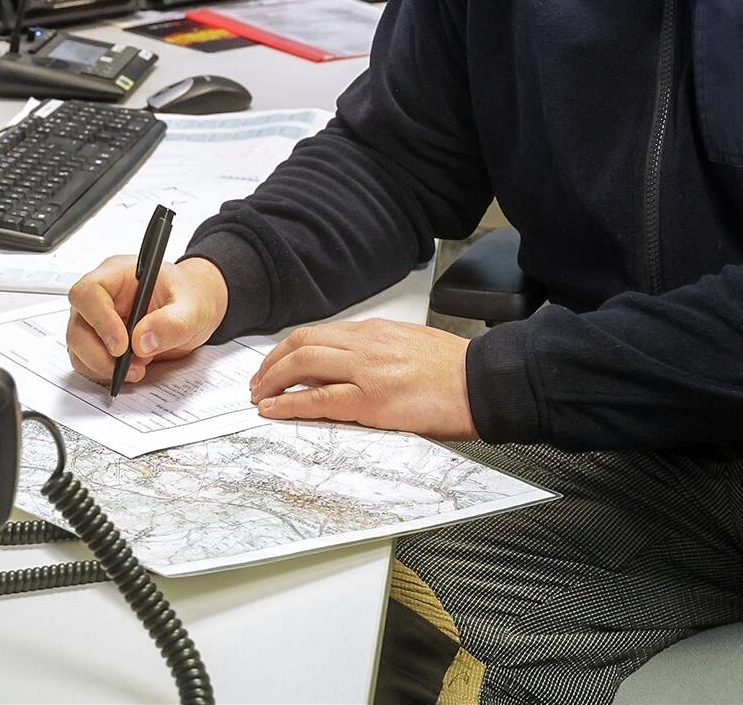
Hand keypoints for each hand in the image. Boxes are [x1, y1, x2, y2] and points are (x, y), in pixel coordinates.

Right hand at [66, 256, 228, 385]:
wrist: (196, 307)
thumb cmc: (191, 296)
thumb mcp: (192, 307)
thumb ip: (171, 323)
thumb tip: (142, 341)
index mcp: (118, 274)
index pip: (88, 292)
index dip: (99, 320)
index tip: (122, 345)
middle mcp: (102, 296)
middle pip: (78, 325)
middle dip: (98, 353)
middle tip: (129, 367)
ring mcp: (98, 319)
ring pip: (78, 346)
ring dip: (101, 366)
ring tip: (136, 370)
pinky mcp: (101, 341)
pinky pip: (88, 360)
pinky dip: (104, 372)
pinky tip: (131, 370)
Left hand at [248, 319, 477, 439]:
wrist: (484, 383)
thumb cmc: (454, 371)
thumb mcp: (410, 347)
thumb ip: (377, 352)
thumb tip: (347, 367)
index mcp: (376, 332)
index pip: (318, 333)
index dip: (289, 349)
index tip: (276, 364)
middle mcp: (366, 344)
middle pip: (302, 343)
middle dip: (271, 363)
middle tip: (258, 383)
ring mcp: (367, 371)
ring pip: (303, 364)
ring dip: (272, 381)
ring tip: (259, 397)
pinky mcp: (373, 401)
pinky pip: (320, 400)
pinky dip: (290, 404)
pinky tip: (273, 410)